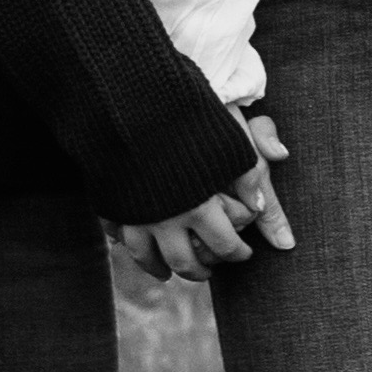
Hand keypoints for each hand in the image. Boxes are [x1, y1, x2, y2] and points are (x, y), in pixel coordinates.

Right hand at [112, 112, 296, 280]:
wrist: (133, 99)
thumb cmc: (191, 119)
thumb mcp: (231, 143)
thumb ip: (252, 175)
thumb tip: (260, 208)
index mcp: (200, 207)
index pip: (225, 246)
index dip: (238, 253)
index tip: (244, 254)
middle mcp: (166, 218)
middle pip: (184, 262)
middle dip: (199, 272)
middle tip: (209, 272)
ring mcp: (134, 214)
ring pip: (146, 256)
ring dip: (159, 269)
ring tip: (168, 272)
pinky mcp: (110, 202)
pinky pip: (116, 234)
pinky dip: (125, 245)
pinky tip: (133, 247)